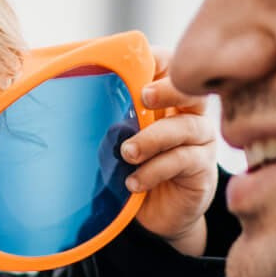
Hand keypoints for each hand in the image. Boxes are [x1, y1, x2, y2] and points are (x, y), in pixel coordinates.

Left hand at [118, 55, 219, 256]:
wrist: (155, 216)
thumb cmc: (133, 170)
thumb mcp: (117, 141)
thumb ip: (111, 120)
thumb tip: (73, 98)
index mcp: (168, 102)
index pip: (171, 69)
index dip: (160, 60)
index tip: (139, 60)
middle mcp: (190, 116)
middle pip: (190, 91)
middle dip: (169, 88)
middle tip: (144, 96)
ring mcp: (200, 141)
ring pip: (186, 127)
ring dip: (153, 137)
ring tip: (127, 153)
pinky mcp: (202, 169)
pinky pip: (183, 161)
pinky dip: (154, 170)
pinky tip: (133, 182)